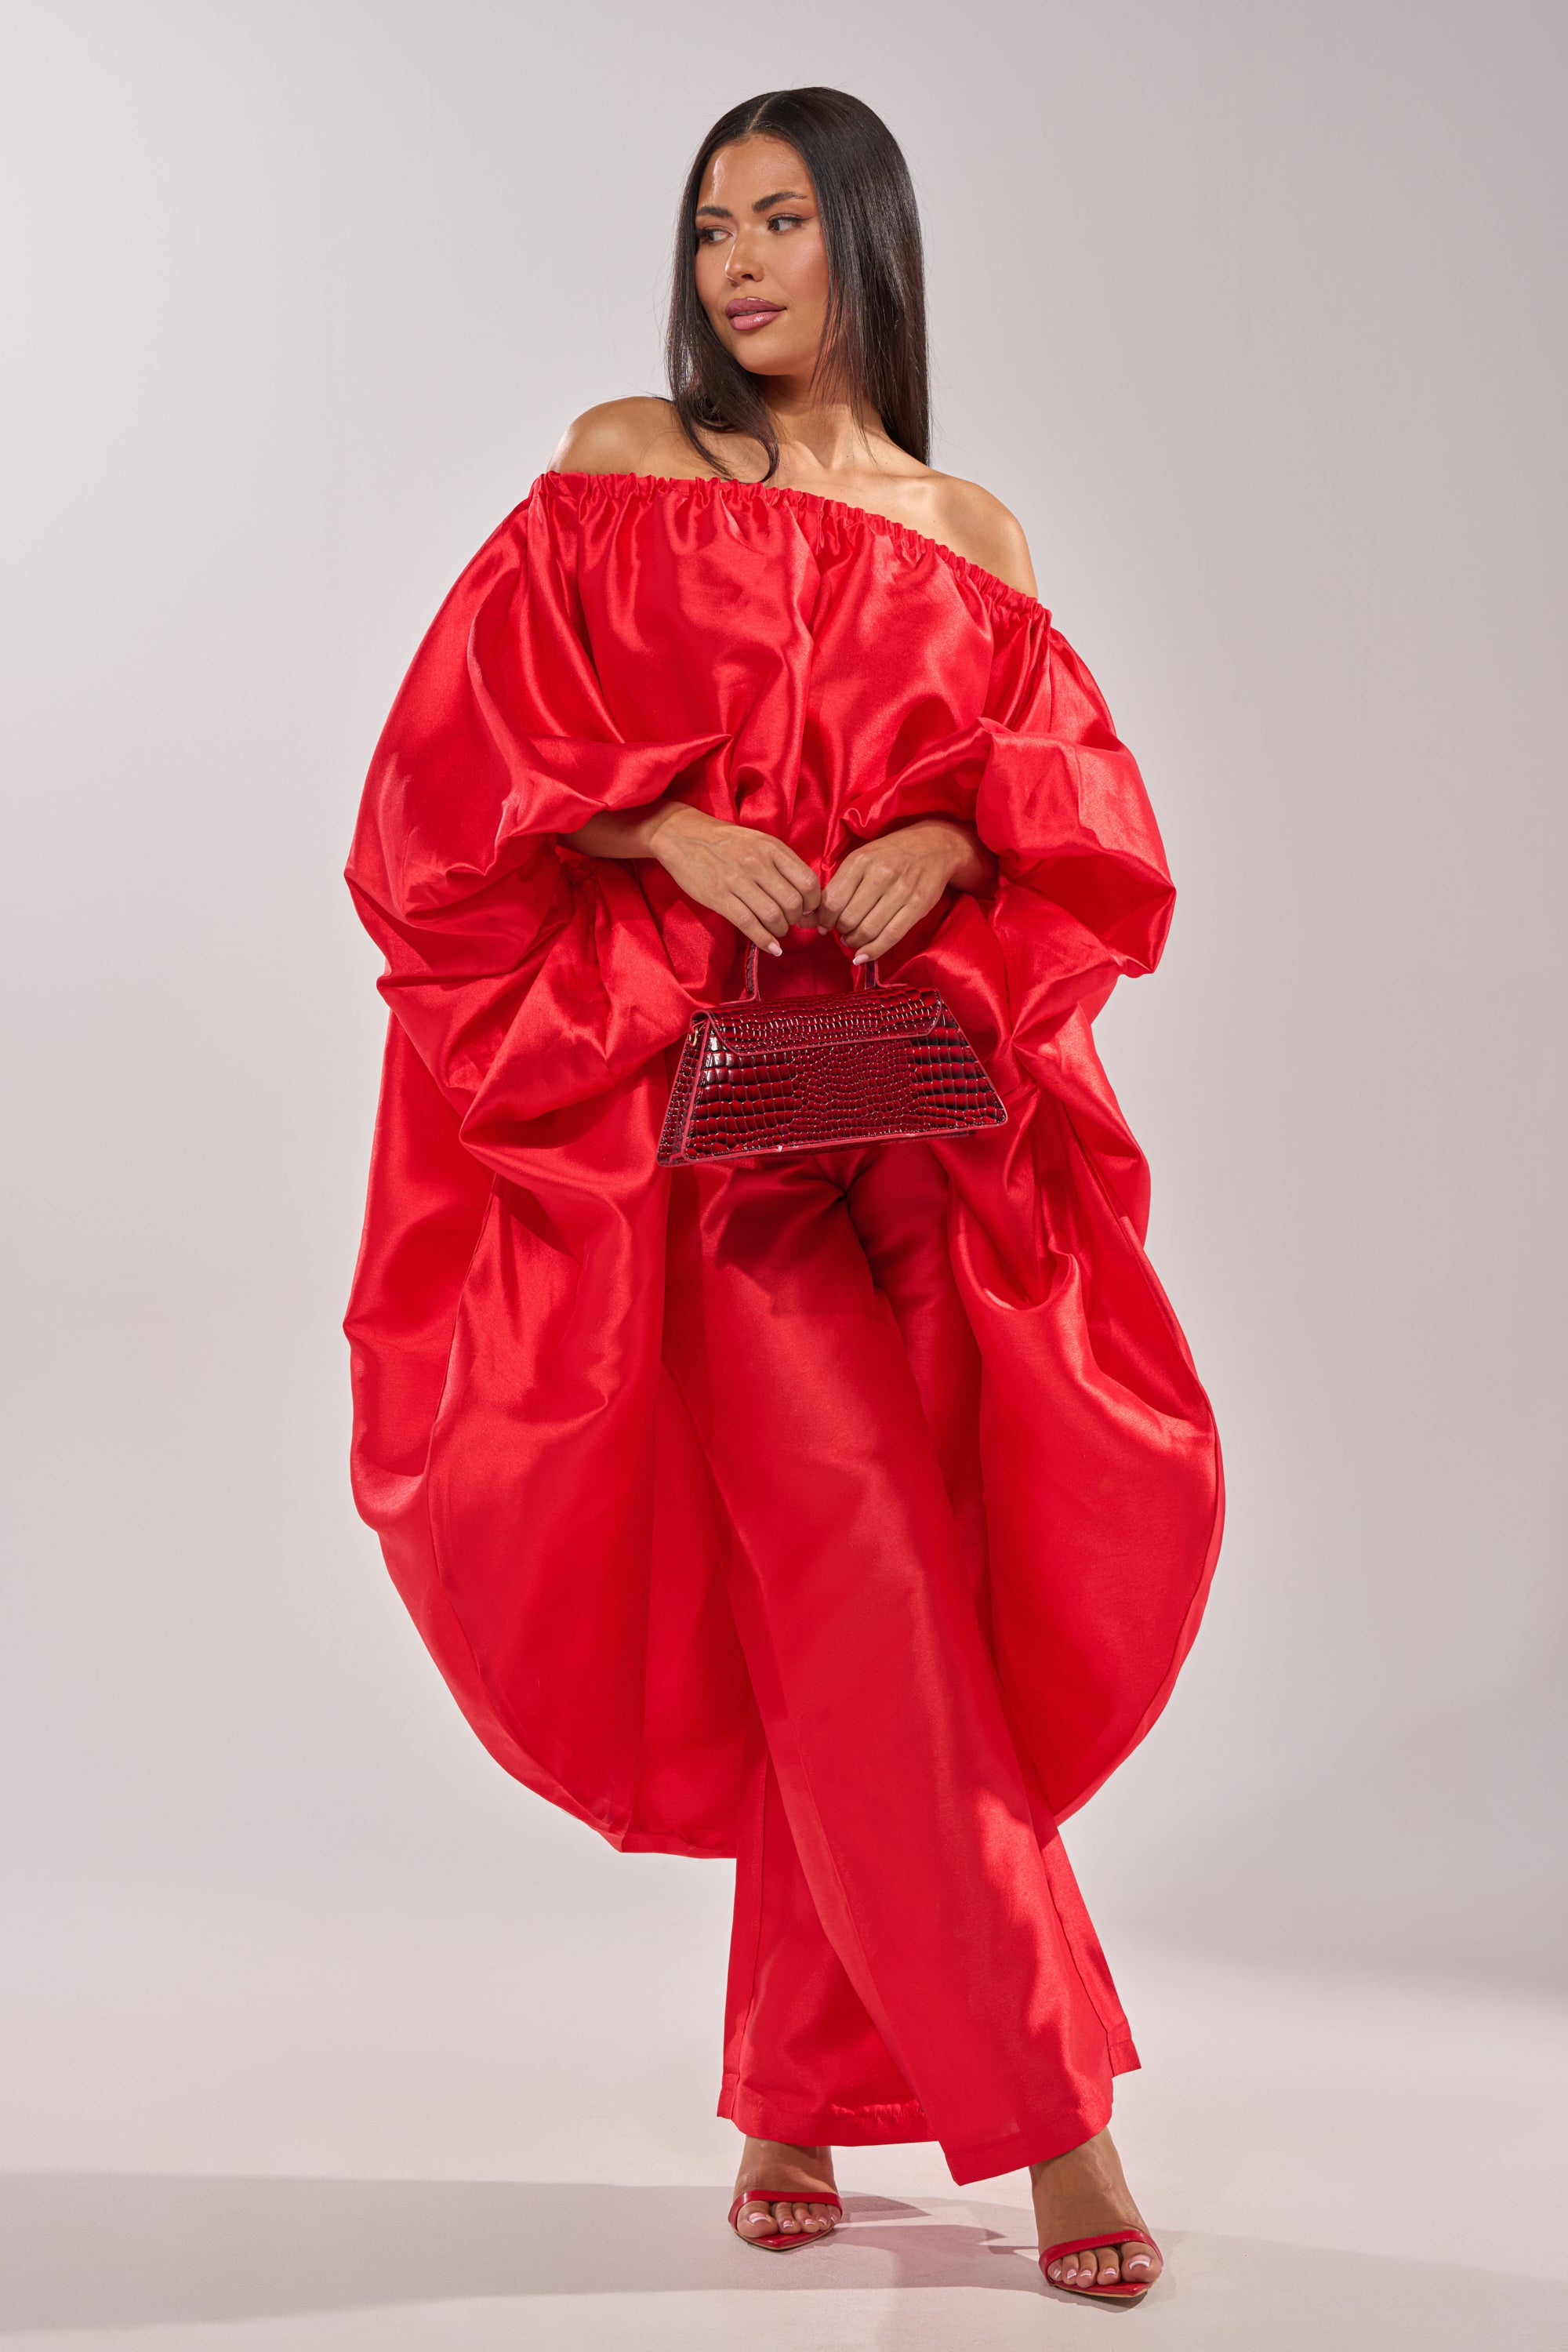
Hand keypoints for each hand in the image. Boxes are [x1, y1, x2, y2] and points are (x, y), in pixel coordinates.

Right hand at [645, 804, 821, 956]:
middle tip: (789, 922)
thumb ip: (782, 864)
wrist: (683, 835)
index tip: (806, 911)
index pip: (808, 881)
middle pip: (793, 903)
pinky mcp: (719, 896)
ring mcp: (737, 879)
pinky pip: (749, 924)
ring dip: (780, 931)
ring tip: (776, 931)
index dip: (813, 903)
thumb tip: (804, 898)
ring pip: (773, 915)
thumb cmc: (725, 841)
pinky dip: (764, 941)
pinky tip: (771, 947)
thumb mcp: (759, 842)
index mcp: (772, 848)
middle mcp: (757, 862)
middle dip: (796, 920)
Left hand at [821, 820, 994, 962]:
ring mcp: (901, 890)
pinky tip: (863, 956)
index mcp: (860, 860)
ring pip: (867, 929)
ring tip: (853, 939)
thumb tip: (817, 916)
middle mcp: (880, 874)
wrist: (934, 845)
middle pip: (848, 918)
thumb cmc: (892, 853)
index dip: (823, 919)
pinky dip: (873, 951)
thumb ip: (841, 883)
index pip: (832, 900)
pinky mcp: (917, 905)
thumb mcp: (863, 857)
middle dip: (840, 931)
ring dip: (855, 941)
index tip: (823, 925)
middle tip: (841, 931)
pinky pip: (891, 936)